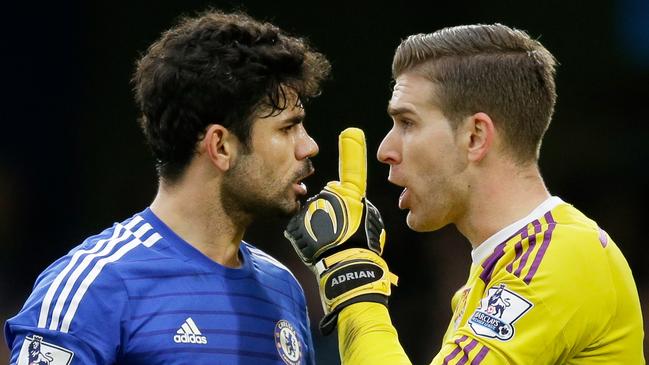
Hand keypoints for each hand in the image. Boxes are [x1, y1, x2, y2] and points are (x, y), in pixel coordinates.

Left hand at [284, 127, 397, 334]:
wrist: (346, 271)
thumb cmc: (362, 252)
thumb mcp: (369, 226)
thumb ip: (357, 208)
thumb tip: (343, 198)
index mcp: (353, 198)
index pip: (354, 172)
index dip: (353, 152)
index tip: (351, 133)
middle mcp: (333, 199)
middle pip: (328, 199)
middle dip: (331, 212)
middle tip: (339, 233)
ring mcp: (315, 210)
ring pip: (314, 213)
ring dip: (318, 225)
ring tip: (328, 242)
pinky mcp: (299, 223)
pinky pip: (301, 226)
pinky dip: (306, 235)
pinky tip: (316, 246)